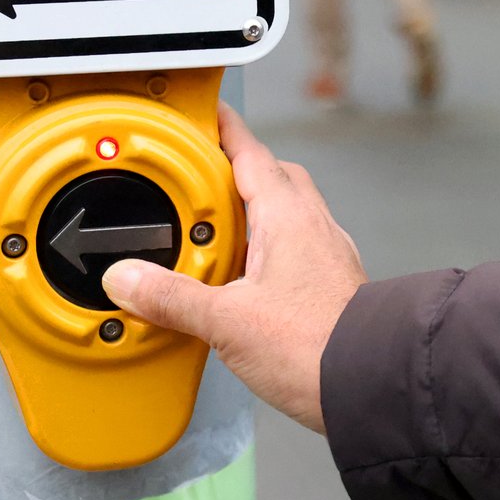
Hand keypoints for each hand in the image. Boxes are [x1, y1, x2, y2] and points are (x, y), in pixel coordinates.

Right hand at [104, 106, 365, 432]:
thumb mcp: (227, 322)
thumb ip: (171, 298)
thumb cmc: (318, 348)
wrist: (371, 385)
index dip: (224, 130)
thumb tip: (127, 280)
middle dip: (232, 174)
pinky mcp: (329, 287)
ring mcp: (325, 256)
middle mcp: (313, 227)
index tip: (202, 114)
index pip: (251, 152)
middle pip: (269, 179)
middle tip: (193, 180)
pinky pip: (290, 252)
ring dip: (247, 219)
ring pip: (282, 216)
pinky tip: (238, 282)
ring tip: (204, 239)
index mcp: (288, 216)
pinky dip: (261, 254)